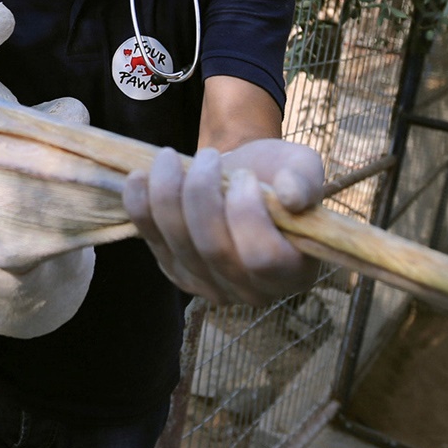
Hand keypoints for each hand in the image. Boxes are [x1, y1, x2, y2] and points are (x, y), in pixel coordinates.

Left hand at [123, 139, 324, 306]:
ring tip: (170, 157)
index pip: (264, 258)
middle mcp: (251, 291)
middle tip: (206, 157)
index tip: (245, 175)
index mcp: (293, 271)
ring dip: (168, 194)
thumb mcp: (301, 167)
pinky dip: (140, 205)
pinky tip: (140, 176)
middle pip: (214, 250)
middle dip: (202, 195)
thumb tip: (292, 196)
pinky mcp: (174, 270)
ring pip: (179, 245)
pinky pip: (151, 240)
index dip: (247, 214)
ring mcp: (208, 285)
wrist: (241, 174)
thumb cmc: (277, 174)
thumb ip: (306, 181)